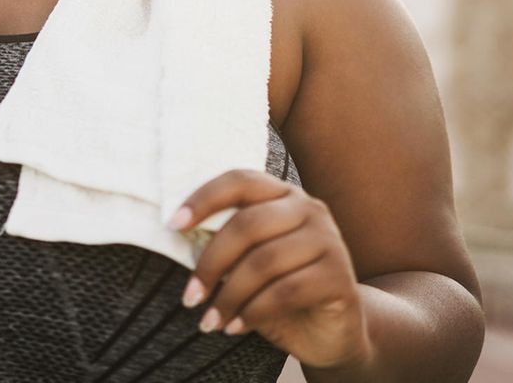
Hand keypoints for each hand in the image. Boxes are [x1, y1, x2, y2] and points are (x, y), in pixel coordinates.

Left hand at [171, 169, 371, 370]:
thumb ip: (225, 242)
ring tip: (209, 320)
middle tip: (189, 297)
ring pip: (264, 261)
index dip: (204, 199)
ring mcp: (328, 240)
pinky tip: (235, 327)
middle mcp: (308, 208)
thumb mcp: (247, 261)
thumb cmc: (278, 289)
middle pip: (247, 224)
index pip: (238, 181)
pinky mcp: (339, 276)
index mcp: (281, 193)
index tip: (173, 225)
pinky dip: (253, 312)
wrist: (331, 331)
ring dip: (229, 295)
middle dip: (211, 263)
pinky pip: (286, 291)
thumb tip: (180, 234)